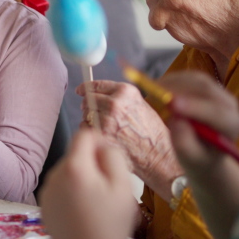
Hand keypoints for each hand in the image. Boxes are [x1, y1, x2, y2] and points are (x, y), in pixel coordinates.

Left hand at [40, 129, 138, 238]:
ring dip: (81, 179)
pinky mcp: (44, 209)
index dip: (100, 141)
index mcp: (74, 167)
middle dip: (92, 163)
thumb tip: (101, 144)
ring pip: (67, 174)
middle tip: (109, 186)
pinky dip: (71, 195)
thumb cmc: (112, 223)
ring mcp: (46, 193)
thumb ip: (112, 155)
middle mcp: (54, 176)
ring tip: (97, 204)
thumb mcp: (123, 184)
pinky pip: (59, 191)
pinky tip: (84, 214)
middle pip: (75, 156)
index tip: (111, 159)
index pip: (84, 136)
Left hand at [76, 80, 176, 198]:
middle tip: (96, 115)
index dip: (86, 88)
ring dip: (90, 121)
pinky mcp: (101, 136)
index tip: (81, 90)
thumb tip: (98, 95)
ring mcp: (107, 120)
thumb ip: (120, 97)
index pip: (96, 85)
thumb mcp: (140, 104)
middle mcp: (115, 103)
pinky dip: (91, 134)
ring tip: (107, 129)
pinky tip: (105, 138)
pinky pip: (86, 131)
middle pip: (88, 100)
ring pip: (85, 116)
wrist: (158, 154)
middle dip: (89, 106)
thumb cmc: (152, 132)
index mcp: (125, 92)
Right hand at [164, 71, 238, 182]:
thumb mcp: (191, 159)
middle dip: (180, 89)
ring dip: (174, 82)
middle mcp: (230, 105)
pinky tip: (159, 88)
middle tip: (155, 92)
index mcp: (232, 125)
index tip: (172, 104)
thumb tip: (176, 120)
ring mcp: (220, 93)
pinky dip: (173, 80)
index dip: (195, 107)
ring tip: (153, 90)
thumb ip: (185, 143)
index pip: (217, 113)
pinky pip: (190, 77)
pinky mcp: (208, 87)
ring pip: (197, 79)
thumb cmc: (199, 159)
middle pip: (206, 89)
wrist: (205, 153)